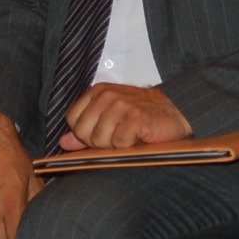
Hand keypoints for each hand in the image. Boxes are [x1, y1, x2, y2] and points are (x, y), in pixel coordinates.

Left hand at [58, 82, 191, 150]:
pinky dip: (128, 146)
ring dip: (115, 145)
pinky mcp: (135, 117)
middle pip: (84, 132)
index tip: (103, 133)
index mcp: (97, 92)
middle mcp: (107, 95)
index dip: (84, 134)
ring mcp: (121, 105)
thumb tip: (63, 143)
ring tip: (130, 136)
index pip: (73, 119)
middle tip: (118, 137)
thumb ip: (84, 131)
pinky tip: (138, 137)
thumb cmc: (141, 116)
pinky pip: (119, 143)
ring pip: (100, 140)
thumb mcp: (109, 119)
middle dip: (99, 142)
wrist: (175, 111)